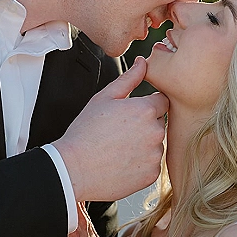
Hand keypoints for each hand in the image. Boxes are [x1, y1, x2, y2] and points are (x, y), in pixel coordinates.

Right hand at [53, 57, 168, 201]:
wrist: (74, 169)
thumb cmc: (85, 133)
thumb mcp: (104, 98)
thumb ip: (129, 79)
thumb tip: (143, 62)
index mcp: (145, 110)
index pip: (162, 101)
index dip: (146, 106)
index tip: (131, 115)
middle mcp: (155, 132)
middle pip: (159, 123)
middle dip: (145, 126)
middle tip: (120, 133)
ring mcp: (155, 155)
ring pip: (156, 145)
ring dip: (144, 146)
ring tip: (118, 149)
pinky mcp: (151, 174)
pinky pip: (152, 165)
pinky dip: (141, 165)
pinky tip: (121, 163)